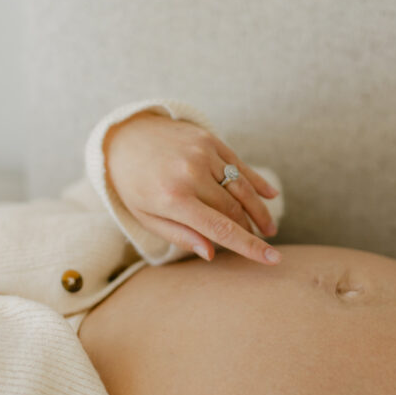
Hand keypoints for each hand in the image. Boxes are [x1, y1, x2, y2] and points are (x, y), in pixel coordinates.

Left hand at [103, 110, 282, 264]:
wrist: (123, 135)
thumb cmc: (133, 184)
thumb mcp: (146, 217)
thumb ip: (179, 235)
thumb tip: (211, 252)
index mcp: (174, 199)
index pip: (221, 228)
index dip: (250, 246)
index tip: (273, 259)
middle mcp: (190, 174)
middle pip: (234, 209)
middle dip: (251, 229)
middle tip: (261, 243)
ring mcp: (202, 153)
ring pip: (242, 188)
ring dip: (259, 210)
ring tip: (268, 228)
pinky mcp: (208, 139)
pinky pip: (239, 164)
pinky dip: (256, 182)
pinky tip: (270, 196)